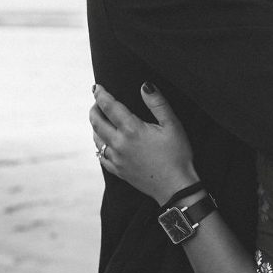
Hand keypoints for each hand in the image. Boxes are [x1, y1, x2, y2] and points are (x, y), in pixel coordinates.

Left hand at [90, 83, 197, 204]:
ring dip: (95, 126)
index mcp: (132, 130)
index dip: (101, 95)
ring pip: (96, 139)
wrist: (175, 186)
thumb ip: (158, 104)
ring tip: (99, 119)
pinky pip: (101, 157)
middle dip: (94, 109)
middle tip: (96, 101)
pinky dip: (99, 146)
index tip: (96, 87)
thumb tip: (145, 86)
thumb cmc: (178, 154)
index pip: (110, 107)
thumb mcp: (173, 125)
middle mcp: (119, 144)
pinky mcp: (118, 171)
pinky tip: (103, 143)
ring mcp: (117, 159)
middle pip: (97, 122)